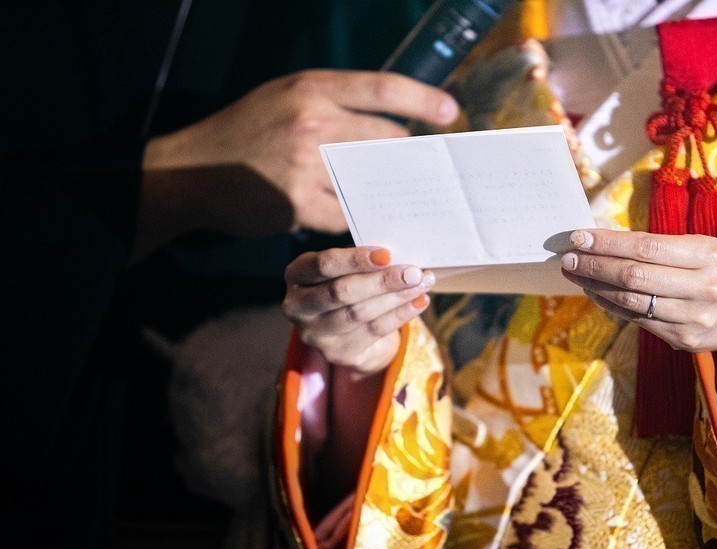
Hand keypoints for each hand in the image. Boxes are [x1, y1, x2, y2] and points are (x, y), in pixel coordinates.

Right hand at [135, 70, 458, 260]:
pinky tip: (362, 217)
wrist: (192, 173)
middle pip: (386, 139)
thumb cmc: (244, 134)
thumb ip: (332, 105)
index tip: (450, 112)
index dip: (423, 100)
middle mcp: (312, 122)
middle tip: (424, 168)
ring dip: (386, 190)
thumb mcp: (284, 98)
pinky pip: (346, 214)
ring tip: (399, 195)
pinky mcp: (299, 204)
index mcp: (311, 88)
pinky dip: (355, 216)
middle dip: (407, 156)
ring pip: (370, 180)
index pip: (383, 88)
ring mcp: (306, 165)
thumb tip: (390, 124)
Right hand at [282, 246, 434, 376]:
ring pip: (360, 313)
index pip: (323, 265)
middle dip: (382, 281)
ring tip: (422, 284)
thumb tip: (400, 257)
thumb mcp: (344, 269)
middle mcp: (298, 306)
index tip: (387, 254)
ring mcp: (315, 334)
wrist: (346, 329)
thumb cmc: (347, 284)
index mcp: (296, 275)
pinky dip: (401, 315)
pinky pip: (374, 331)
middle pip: (342, 292)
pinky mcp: (337, 353)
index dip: (355, 260)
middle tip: (413, 273)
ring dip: (396, 298)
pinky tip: (419, 302)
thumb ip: (362, 262)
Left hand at [560, 229, 716, 353]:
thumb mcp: (697, 248)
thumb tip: (600, 241)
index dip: (608, 243)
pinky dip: (611, 305)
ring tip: (576, 274)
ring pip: (632, 301)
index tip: (579, 237)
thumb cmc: (712, 269)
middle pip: (634, 276)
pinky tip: (596, 293)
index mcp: (707, 255)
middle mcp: (704, 287)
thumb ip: (656, 245)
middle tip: (568, 258)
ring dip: (596, 286)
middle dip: (595, 265)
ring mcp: (694, 318)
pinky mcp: (684, 340)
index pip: (646, 247)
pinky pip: (637, 320)